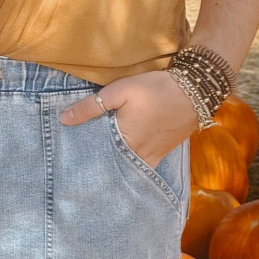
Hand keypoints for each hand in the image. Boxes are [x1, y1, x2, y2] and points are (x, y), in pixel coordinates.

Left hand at [59, 71, 197, 167]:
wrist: (194, 91)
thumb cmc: (156, 89)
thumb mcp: (120, 91)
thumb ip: (90, 107)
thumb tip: (63, 119)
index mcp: (124, 144)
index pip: (96, 158)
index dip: (82, 158)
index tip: (68, 158)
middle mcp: (138, 158)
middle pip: (111, 166)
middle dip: (96, 165)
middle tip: (79, 163)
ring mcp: (152, 159)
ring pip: (126, 169)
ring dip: (113, 165)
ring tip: (97, 160)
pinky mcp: (161, 155)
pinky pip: (141, 167)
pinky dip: (129, 165)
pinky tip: (120, 158)